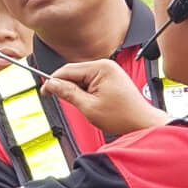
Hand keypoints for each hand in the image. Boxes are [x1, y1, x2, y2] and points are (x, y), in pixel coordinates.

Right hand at [43, 60, 167, 134]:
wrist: (143, 123)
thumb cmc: (123, 116)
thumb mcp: (88, 107)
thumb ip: (68, 93)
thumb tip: (51, 84)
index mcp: (101, 68)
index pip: (68, 70)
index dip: (53, 81)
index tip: (44, 91)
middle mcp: (106, 64)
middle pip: (74, 72)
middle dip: (66, 87)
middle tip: (62, 102)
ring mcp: (110, 70)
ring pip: (82, 78)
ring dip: (77, 91)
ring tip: (85, 106)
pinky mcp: (112, 77)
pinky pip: (91, 81)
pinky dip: (86, 92)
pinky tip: (90, 103)